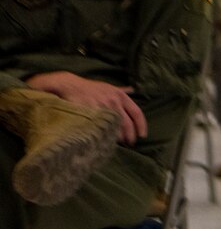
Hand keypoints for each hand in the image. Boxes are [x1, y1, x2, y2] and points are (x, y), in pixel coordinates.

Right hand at [27, 71, 147, 144]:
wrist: (70, 85)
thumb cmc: (91, 88)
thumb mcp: (109, 87)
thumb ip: (122, 90)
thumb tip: (133, 89)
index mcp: (121, 96)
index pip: (137, 113)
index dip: (141, 126)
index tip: (142, 135)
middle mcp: (114, 101)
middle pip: (127, 124)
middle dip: (130, 136)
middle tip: (129, 143)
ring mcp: (102, 107)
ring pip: (115, 128)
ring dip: (118, 138)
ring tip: (118, 143)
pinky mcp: (91, 113)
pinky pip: (101, 128)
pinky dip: (105, 136)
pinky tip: (105, 140)